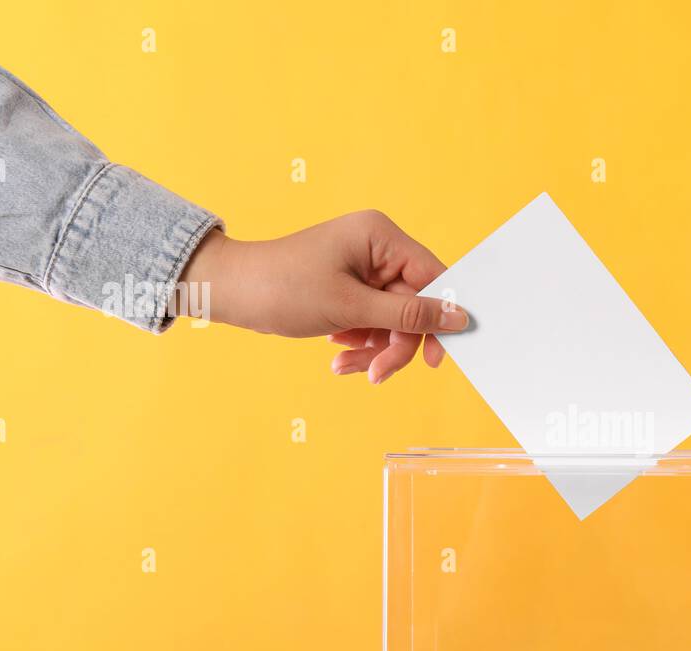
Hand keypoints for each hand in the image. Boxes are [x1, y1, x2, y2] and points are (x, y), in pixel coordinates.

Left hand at [176, 210, 468, 383]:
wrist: (231, 293)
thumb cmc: (283, 288)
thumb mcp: (351, 307)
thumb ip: (409, 315)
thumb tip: (459, 317)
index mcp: (381, 236)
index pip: (432, 277)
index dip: (438, 317)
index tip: (437, 356)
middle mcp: (377, 249)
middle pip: (412, 306)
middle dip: (395, 344)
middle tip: (378, 373)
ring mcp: (364, 271)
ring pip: (393, 321)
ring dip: (376, 349)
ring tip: (347, 366)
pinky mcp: (351, 290)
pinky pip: (373, 323)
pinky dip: (361, 344)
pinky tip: (339, 355)